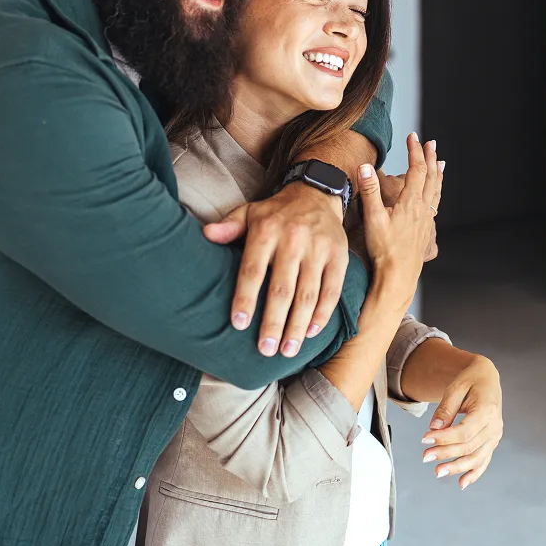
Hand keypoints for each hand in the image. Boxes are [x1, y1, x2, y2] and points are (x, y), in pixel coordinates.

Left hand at [203, 182, 347, 357]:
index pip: (253, 270)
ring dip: (297, 326)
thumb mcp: (249, 212)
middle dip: (273, 323)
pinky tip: (310, 333)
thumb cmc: (276, 212)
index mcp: (266, 231)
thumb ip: (229, 227)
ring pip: (308, 295)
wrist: (316, 194)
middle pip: (282, 289)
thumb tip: (206, 234)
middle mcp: (293, 240)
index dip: (245, 299)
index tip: (239, 325)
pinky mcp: (338, 256)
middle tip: (265, 349)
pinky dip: (322, 314)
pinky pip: (331, 290)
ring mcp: (318, 249)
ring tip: (287, 351)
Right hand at [356, 134, 443, 311]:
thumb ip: (370, 192)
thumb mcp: (373, 218)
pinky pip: (435, 203)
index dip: (414, 151)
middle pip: (431, 176)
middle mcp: (422, 209)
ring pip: (436, 190)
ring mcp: (426, 220)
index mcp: (410, 202)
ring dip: (437, 173)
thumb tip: (366, 167)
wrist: (398, 276)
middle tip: (430, 143)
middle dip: (430, 157)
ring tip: (441, 162)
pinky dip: (437, 191)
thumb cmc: (384, 250)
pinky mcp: (426, 230)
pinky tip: (434, 195)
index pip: (416, 169)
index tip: (412, 137)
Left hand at [421, 356, 502, 489]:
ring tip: (438, 472)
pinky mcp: (492, 441)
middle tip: (425, 458)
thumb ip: (446, 409)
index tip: (424, 440)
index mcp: (486, 410)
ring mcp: (495, 436)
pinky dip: (474, 473)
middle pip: (469, 446)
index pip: (464, 431)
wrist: (487, 377)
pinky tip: (462, 482)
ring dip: (457, 467)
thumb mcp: (455, 388)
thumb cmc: (470, 380)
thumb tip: (434, 429)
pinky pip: (484, 460)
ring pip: (477, 457)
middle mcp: (494, 426)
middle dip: (446, 454)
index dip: (444, 439)